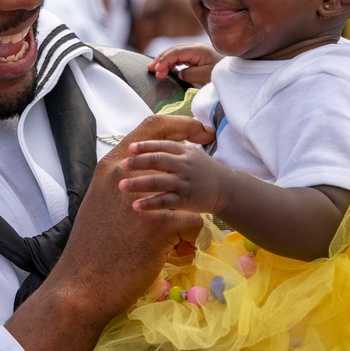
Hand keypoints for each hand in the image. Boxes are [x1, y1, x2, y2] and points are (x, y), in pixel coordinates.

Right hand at [49, 115, 208, 320]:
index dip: (178, 124)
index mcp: (110, 167)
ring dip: (189, 210)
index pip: (150, 128)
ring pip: (187, 193)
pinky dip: (188, 240)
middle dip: (197, 161)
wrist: (82, 284)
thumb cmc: (90, 248)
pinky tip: (176, 253)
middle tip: (207, 174)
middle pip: (174, 152)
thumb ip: (119, 184)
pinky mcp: (159, 226)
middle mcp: (126, 176)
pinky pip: (193, 223)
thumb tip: (142, 176)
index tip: (195, 131)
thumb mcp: (98, 202)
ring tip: (184, 229)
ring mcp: (144, 199)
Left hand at [119, 139, 233, 214]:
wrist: (227, 189)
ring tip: (122, 186)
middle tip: (122, 166)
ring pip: (158, 181)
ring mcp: (184, 182)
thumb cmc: (203, 171)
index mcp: (184, 151)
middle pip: (158, 160)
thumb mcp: (189, 155)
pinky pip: (165, 201)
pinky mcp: (186, 200)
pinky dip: (150, 203)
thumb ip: (169, 151)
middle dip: (138, 162)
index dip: (145, 146)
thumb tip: (141, 148)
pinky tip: (136, 205)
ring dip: (138, 183)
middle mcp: (184, 165)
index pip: (162, 145)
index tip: (130, 148)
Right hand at [149, 44, 222, 85]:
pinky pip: (180, 58)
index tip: (156, 70)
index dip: (164, 60)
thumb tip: (179, 73)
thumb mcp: (207, 76)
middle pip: (173, 50)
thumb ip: (190, 74)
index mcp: (198, 50)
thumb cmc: (224, 73)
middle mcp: (196, 48)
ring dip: (164, 61)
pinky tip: (166, 69)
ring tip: (155, 71)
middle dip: (160, 59)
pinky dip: (171, 63)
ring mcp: (197, 52)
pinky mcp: (198, 58)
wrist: (239, 72)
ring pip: (175, 54)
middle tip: (150, 69)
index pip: (176, 52)